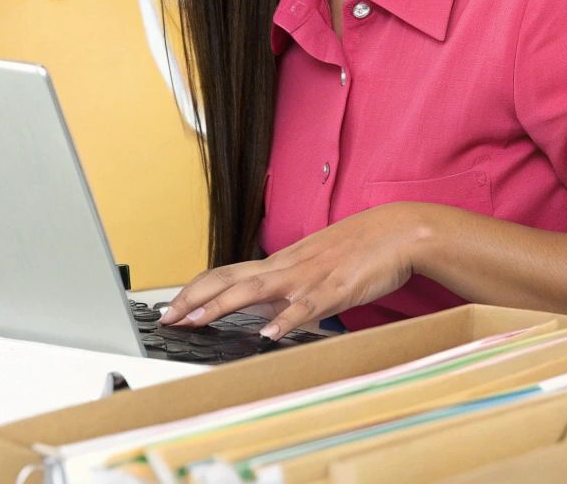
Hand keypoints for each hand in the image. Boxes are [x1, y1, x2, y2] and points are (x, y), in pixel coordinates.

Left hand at [161, 203, 429, 339]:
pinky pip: (307, 306)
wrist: (399, 231)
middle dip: (194, 299)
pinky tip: (269, 335)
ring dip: (223, 306)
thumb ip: (291, 291)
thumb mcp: (317, 267)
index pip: (227, 274)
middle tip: (167, 319)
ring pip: (257, 290)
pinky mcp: (335, 288)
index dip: (196, 290)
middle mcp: (288, 267)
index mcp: (282, 262)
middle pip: (229, 279)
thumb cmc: (362, 248)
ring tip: (197, 322)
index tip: (172, 307)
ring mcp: (309, 277)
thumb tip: (267, 316)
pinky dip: (286, 320)